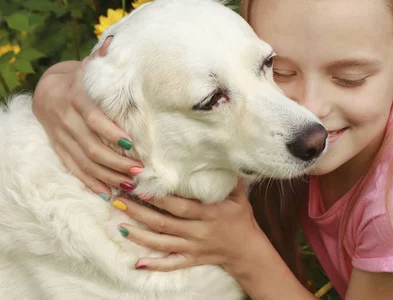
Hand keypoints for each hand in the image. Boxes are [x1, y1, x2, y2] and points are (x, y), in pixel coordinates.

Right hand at [32, 36, 140, 194]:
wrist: (48, 87)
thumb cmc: (84, 77)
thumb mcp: (92, 66)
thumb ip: (104, 59)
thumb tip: (116, 44)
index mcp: (75, 97)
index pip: (93, 118)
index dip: (110, 132)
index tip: (131, 144)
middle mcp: (65, 119)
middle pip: (90, 146)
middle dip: (116, 161)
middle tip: (140, 171)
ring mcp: (60, 137)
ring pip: (83, 162)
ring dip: (108, 175)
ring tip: (132, 185)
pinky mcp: (59, 149)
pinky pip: (74, 170)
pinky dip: (91, 182)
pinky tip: (108, 193)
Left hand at [114, 179, 263, 272]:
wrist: (247, 251)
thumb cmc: (241, 219)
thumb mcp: (239, 197)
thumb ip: (230, 178)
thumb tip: (223, 155)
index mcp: (209, 214)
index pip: (181, 206)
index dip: (161, 199)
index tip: (142, 188)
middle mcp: (198, 231)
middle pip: (165, 223)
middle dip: (141, 212)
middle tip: (120, 201)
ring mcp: (193, 247)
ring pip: (162, 243)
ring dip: (140, 236)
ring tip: (120, 225)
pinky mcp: (191, 259)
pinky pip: (171, 264)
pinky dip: (155, 265)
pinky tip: (137, 263)